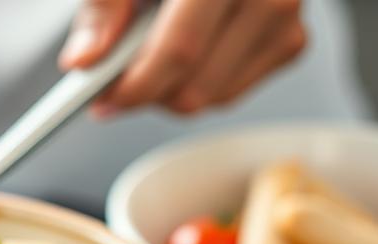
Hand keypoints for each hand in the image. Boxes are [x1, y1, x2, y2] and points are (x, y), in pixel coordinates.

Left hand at [58, 0, 306, 116]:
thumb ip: (102, 8)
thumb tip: (85, 60)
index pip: (179, 50)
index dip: (135, 86)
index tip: (101, 101)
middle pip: (196, 86)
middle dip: (148, 93)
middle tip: (117, 80)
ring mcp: (286, 17)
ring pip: (213, 98)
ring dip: (172, 91)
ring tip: (152, 52)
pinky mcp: (292, 41)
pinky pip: (232, 93)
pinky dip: (201, 83)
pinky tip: (190, 48)